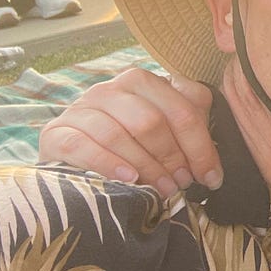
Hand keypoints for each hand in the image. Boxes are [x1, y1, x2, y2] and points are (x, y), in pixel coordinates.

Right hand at [38, 68, 217, 197]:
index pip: (182, 110)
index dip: (201, 147)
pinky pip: (83, 145)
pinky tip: (128, 179)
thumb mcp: (164, 129)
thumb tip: (213, 165)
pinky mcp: (56, 131)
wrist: (76, 151)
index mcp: (143, 81)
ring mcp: (81, 107)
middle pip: (151, 122)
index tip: (211, 176)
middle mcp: (111, 88)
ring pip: (119, 134)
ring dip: (146, 166)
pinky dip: (108, 164)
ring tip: (163, 189)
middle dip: (173, 158)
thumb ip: (189, 129)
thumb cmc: (132, 141)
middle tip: (183, 184)